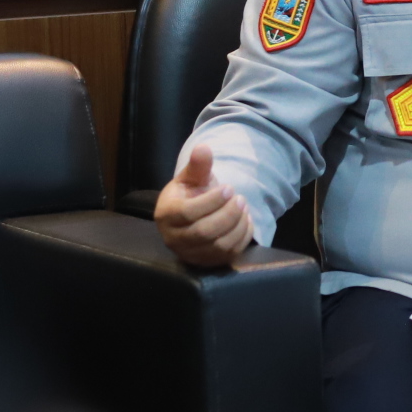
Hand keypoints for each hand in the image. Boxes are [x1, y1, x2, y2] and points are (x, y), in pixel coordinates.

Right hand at [153, 146, 253, 267]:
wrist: (192, 215)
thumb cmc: (190, 193)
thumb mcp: (191, 177)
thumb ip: (198, 165)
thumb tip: (203, 148)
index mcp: (166, 215)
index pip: (188, 212)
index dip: (212, 201)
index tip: (228, 188)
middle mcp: (174, 239)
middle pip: (204, 232)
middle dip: (228, 214)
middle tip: (241, 198)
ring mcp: (190, 254)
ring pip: (218, 246)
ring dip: (237, 225)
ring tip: (244, 207)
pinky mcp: (207, 262)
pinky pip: (229, 255)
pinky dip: (242, 237)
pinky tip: (246, 221)